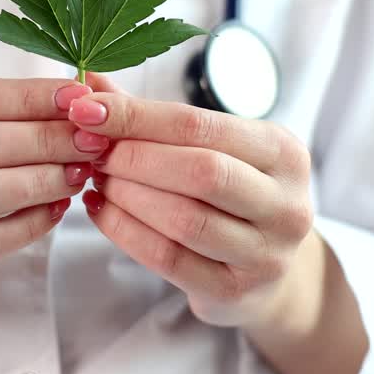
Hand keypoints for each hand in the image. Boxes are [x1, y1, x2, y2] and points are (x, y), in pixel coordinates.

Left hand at [69, 75, 312, 327]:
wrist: (269, 270)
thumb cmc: (231, 193)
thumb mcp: (211, 148)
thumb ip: (152, 117)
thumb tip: (89, 82)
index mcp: (283, 151)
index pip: (201, 125)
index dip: (138, 116)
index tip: (87, 111)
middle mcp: (285, 202)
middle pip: (199, 171)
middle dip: (133, 157)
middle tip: (91, 150)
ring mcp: (265, 253)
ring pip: (183, 219)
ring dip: (126, 195)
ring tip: (96, 179)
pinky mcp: (235, 291)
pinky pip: (168, 259)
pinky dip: (124, 232)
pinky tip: (100, 210)